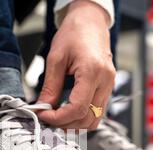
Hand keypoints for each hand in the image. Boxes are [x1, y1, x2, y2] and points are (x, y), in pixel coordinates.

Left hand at [38, 0, 115, 129]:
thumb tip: (43, 107)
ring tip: (57, 118)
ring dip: (75, 124)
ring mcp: (109, 86)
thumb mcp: (55, 58)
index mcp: (92, 71)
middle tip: (48, 119)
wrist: (90, 22)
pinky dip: (82, 117)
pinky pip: (97, 112)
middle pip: (88, 119)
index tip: (43, 115)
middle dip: (66, 124)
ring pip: (95, 120)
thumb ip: (50, 86)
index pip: (77, 108)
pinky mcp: (108, 88)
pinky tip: (68, 113)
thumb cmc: (75, 33)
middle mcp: (105, 81)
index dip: (58, 118)